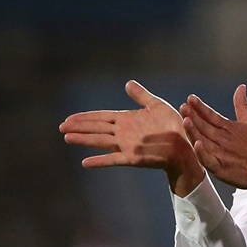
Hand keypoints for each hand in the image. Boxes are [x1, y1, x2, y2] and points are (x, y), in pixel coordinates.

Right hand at [60, 80, 204, 193]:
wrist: (186, 144)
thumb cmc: (174, 126)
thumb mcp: (157, 105)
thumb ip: (141, 96)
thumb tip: (128, 83)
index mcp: (127, 120)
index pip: (101, 117)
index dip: (85, 117)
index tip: (69, 118)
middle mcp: (123, 132)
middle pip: (96, 128)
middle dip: (78, 127)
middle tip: (60, 127)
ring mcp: (127, 145)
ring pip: (100, 141)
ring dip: (84, 140)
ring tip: (67, 138)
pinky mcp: (133, 157)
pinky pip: (113, 159)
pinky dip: (100, 161)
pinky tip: (85, 163)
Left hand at [181, 84, 246, 188]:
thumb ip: (241, 105)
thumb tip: (241, 87)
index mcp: (229, 128)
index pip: (212, 115)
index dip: (201, 107)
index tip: (190, 98)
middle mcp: (224, 139)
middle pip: (205, 127)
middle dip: (193, 116)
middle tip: (183, 106)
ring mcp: (221, 154)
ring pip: (204, 141)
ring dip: (194, 131)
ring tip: (185, 120)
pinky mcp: (220, 168)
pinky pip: (209, 160)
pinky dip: (203, 153)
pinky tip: (196, 144)